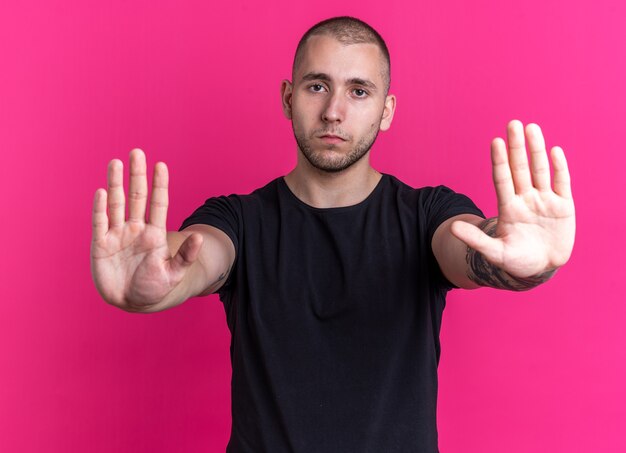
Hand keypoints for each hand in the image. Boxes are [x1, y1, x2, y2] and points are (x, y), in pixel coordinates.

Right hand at [90, 149, 202, 309]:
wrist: (131, 302)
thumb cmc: (155, 288)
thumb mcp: (174, 274)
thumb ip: (186, 256)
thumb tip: (200, 237)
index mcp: (154, 233)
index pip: (158, 203)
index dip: (159, 185)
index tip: (161, 165)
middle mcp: (136, 229)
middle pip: (137, 196)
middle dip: (137, 175)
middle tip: (137, 152)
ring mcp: (118, 235)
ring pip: (116, 203)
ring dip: (115, 184)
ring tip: (116, 162)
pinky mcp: (100, 244)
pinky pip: (100, 222)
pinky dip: (100, 208)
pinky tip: (101, 192)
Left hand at [451, 120, 574, 277]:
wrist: (540, 269)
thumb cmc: (515, 261)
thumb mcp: (494, 252)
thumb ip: (475, 240)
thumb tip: (451, 228)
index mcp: (508, 208)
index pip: (502, 179)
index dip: (499, 161)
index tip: (495, 141)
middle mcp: (525, 199)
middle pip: (520, 169)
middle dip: (517, 147)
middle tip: (513, 123)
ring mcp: (544, 200)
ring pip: (540, 170)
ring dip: (537, 150)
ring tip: (532, 128)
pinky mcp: (563, 206)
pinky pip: (561, 183)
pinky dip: (559, 168)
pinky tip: (554, 150)